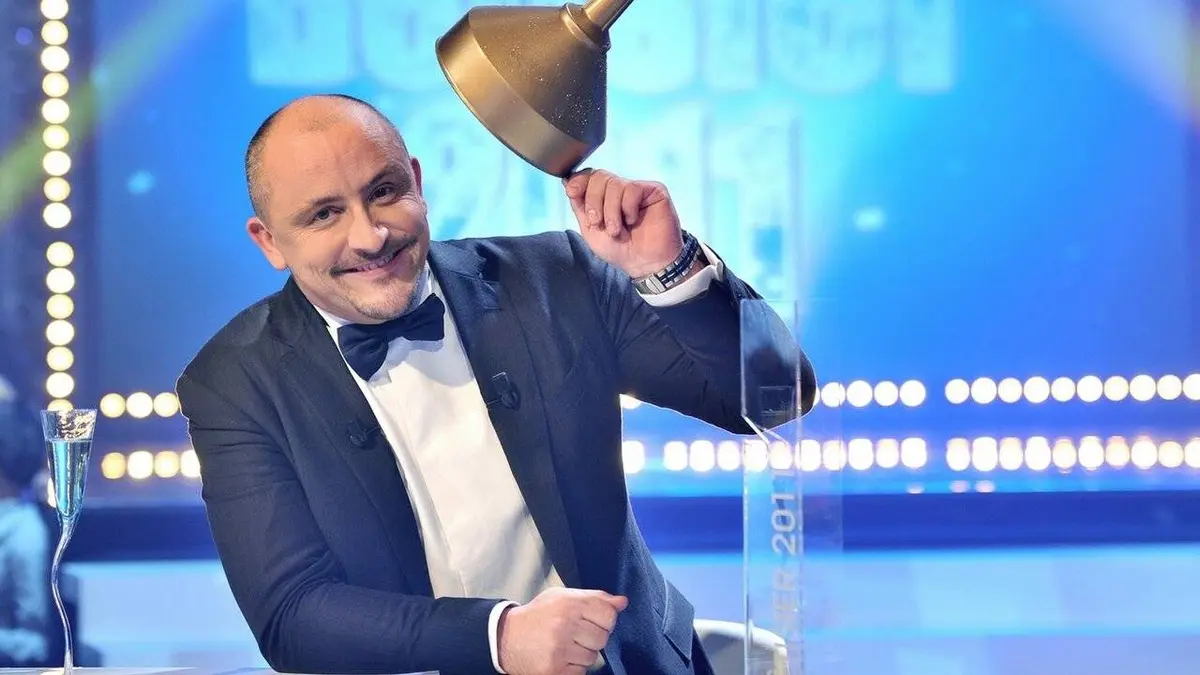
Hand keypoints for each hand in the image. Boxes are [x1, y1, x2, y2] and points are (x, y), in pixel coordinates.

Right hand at [497, 587, 627, 674]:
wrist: (506, 638)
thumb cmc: (538, 616)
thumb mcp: (563, 597)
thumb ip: (594, 598)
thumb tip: (622, 602)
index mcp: (569, 604)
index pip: (608, 615)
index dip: (605, 620)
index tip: (595, 621)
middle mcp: (565, 626)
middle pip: (603, 638)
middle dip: (593, 638)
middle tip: (576, 635)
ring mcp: (559, 650)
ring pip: (592, 658)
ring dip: (582, 654)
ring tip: (565, 646)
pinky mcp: (554, 670)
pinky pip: (580, 672)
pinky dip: (574, 668)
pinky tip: (561, 658)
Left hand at [564, 169, 683, 279]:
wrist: (644, 264)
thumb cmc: (620, 250)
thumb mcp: (590, 230)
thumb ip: (580, 206)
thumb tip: (568, 181)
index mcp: (604, 196)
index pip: (589, 176)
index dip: (578, 181)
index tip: (571, 192)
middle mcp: (620, 190)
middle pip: (599, 176)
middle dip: (593, 201)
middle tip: (597, 223)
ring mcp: (636, 189)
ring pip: (614, 184)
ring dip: (611, 211)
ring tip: (617, 230)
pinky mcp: (654, 190)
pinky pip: (632, 189)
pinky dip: (628, 208)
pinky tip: (633, 220)